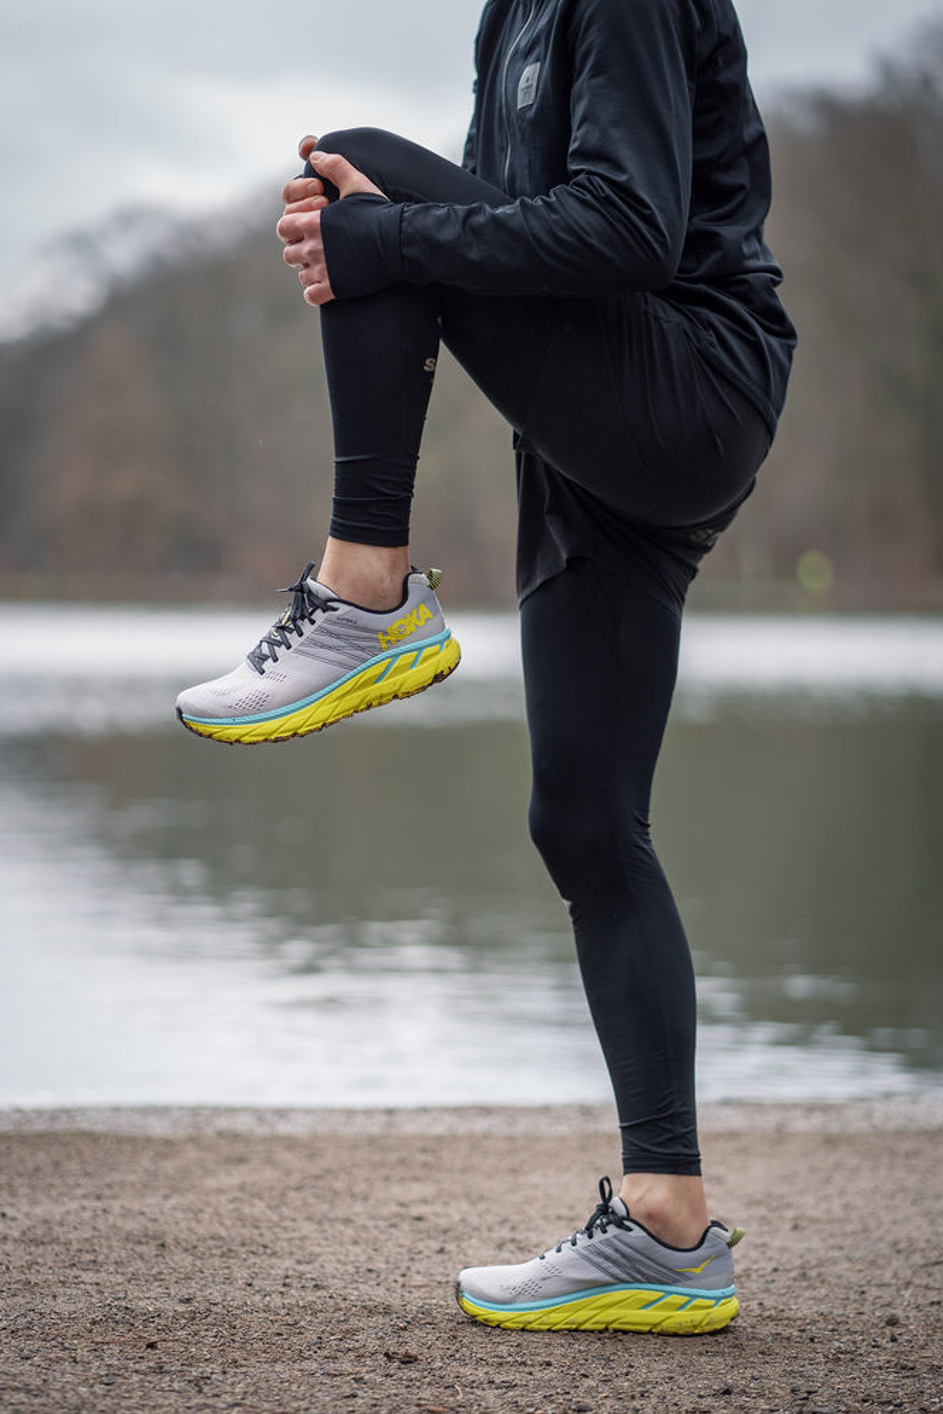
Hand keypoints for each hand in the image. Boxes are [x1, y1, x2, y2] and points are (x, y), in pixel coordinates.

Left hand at [276, 135, 387, 305]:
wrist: (401, 242)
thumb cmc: (380, 212)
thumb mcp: (356, 182)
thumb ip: (334, 166)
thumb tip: (315, 155)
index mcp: (313, 222)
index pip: (283, 227)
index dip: (293, 227)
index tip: (309, 228)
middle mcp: (314, 246)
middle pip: (289, 253)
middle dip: (300, 250)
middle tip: (316, 248)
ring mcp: (323, 269)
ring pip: (301, 275)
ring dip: (309, 270)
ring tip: (324, 266)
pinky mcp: (335, 288)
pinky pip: (311, 295)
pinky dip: (315, 292)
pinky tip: (327, 285)